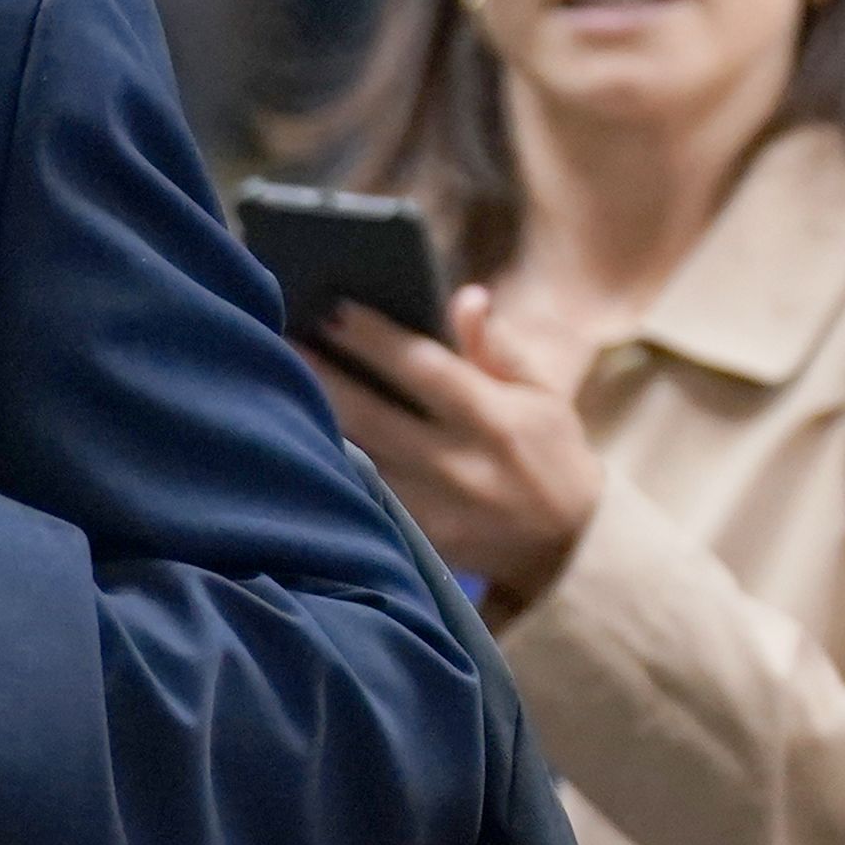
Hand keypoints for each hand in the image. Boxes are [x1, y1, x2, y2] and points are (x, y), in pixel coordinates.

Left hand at [310, 288, 605, 611]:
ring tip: (275, 381)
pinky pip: (363, 498)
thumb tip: (466, 296)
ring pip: (358, 460)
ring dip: (315, 421)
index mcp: (496, 419)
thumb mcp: (543, 395)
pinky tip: (296, 438)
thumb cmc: (550, 453)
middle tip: (281, 337)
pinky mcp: (417, 541)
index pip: (426, 369)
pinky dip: (331, 466)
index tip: (333, 308)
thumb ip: (499, 347)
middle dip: (324, 375)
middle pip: (374, 416)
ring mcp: (433, 507)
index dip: (376, 339)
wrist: (570, 547)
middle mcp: (459, 464)